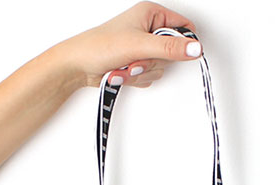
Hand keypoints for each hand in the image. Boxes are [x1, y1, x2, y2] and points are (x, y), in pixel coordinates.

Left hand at [54, 1, 201, 89]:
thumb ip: (170, 48)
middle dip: (152, 63)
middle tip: (136, 61)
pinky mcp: (137, 64)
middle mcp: (149, 29)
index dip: (183, 44)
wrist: (78, 66)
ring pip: (160, 68)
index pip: (183, 28)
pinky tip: (123, 73)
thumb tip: (196, 48)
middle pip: (172, 53)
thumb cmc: (100, 46)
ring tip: (125, 67)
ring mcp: (143, 48)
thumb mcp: (140, 45)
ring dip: (142, 73)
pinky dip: (136, 79)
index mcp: (151, 14)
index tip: (173, 55)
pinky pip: (149, 77)